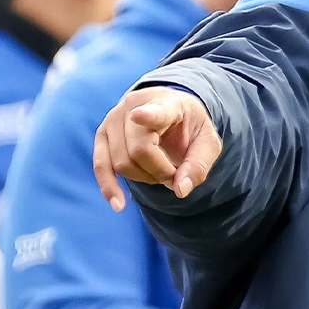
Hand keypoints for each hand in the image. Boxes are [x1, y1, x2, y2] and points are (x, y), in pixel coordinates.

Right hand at [93, 86, 222, 211]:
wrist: (171, 110)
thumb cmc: (190, 127)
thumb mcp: (208, 143)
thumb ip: (198, 165)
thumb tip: (179, 190)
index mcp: (167, 104)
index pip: (156, 111)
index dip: (147, 115)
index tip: (138, 116)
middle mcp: (135, 106)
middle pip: (138, 150)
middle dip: (159, 172)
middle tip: (175, 174)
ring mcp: (114, 119)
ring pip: (121, 162)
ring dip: (144, 177)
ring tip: (161, 171)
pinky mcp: (102, 134)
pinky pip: (101, 165)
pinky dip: (109, 186)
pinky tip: (118, 205)